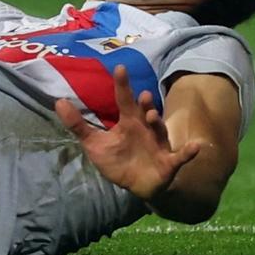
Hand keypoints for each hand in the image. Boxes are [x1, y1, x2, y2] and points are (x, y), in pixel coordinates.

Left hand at [53, 66, 201, 204]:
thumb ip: (78, 125)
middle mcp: (145, 129)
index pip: (124, 100)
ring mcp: (158, 145)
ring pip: (160, 130)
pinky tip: (197, 147)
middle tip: (143, 95)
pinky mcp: (168, 163)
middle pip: (145, 112)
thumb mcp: (94, 144)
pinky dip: (189, 152)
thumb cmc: (117, 161)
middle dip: (145, 103)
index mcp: (128, 122)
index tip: (120, 68)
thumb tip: (58, 101)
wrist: (136, 186)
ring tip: (153, 116)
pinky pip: (180, 157)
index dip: (122, 85)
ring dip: (158, 122)